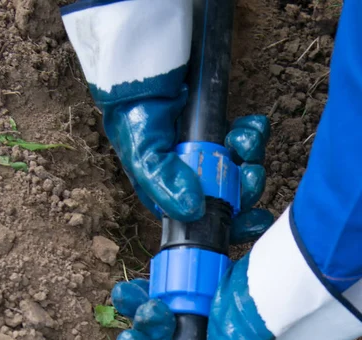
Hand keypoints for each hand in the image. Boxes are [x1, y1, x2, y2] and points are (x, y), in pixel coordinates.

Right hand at [104, 106, 272, 242]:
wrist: (141, 66)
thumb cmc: (133, 116)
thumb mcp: (142, 155)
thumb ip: (163, 183)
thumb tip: (193, 210)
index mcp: (172, 193)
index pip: (205, 220)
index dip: (231, 225)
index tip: (254, 221)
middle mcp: (192, 177)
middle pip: (230, 195)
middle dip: (246, 188)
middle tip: (250, 174)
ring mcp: (208, 152)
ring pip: (242, 166)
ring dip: (251, 156)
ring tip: (242, 140)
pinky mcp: (220, 127)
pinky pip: (248, 136)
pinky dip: (254, 132)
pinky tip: (248, 125)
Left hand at [112, 254, 305, 339]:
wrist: (281, 283)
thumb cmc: (260, 332)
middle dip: (144, 333)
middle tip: (147, 312)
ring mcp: (199, 324)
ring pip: (156, 323)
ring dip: (140, 310)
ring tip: (133, 294)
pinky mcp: (201, 297)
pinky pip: (165, 298)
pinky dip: (149, 293)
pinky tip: (140, 286)